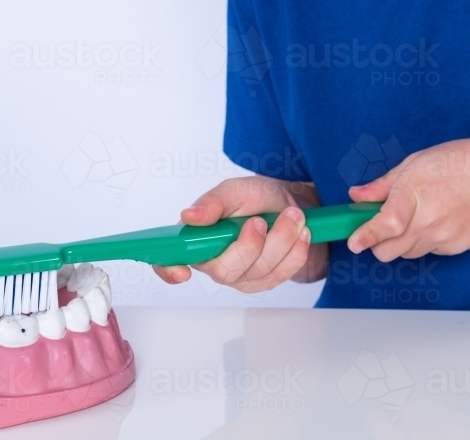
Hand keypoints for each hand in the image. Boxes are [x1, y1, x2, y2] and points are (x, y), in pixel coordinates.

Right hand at [154, 176, 324, 292]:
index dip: (169, 269)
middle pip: (224, 271)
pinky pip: (281, 275)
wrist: (297, 205)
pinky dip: (295, 252)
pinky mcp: (265, 281)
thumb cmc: (261, 198)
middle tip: (263, 220)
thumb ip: (215, 201)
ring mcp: (241, 275)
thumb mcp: (239, 189)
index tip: (182, 271)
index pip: (171, 259)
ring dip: (282, 241)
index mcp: (199, 235)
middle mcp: (215, 259)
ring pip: (258, 272)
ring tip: (292, 215)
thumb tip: (189, 216)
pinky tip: (300, 234)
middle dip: (251, 245)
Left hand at [346, 137, 469, 261]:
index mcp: (413, 195)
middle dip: (377, 243)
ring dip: (401, 242)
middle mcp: (428, 222)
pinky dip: (423, 241)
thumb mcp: (415, 164)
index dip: (365, 237)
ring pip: (407, 253)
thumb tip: (357, 196)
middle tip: (379, 226)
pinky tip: (435, 219)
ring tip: (414, 216)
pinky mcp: (455, 247)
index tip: (354, 243)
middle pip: (388, 251)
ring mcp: (443, 237)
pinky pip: (428, 251)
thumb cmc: (462, 163)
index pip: (383, 226)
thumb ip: (383, 185)